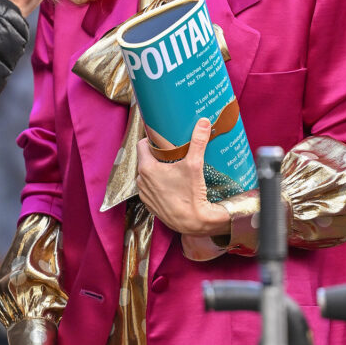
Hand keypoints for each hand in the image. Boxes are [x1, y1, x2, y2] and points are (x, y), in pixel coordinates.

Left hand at [136, 118, 228, 236]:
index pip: (142, 144)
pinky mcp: (151, 205)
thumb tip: (204, 122)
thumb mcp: (195, 164)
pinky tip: (173, 183)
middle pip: (146, 159)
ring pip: (148, 174)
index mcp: (146, 168)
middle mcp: (141, 181)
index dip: (151, 139)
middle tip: (172, 150)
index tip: (163, 137)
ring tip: (173, 166)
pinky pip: (151, 188)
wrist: (193, 222)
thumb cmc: (191, 194)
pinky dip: (159, 184)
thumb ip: (198, 141)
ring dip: (157, 170)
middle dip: (157, 154)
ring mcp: (145, 194)